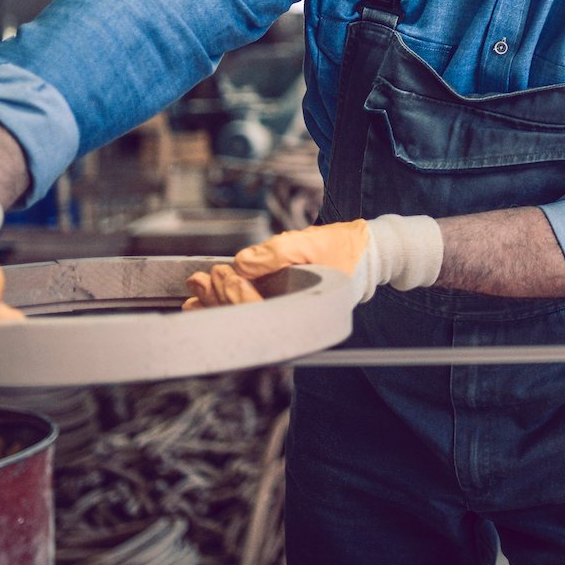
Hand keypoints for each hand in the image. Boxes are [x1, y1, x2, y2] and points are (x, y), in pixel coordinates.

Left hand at [183, 220, 371, 309]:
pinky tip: (209, 300)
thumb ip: (277, 253)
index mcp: (303, 310)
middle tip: (199, 282)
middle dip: (218, 301)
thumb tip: (241, 264)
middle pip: (246, 320)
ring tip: (196, 292)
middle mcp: (295, 322)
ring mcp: (290, 317)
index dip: (233, 295)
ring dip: (219, 305)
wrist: (369, 252)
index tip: (220, 273)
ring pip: (247, 319)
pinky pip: (252, 311)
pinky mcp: (286, 308)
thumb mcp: (313, 242)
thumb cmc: (346, 249)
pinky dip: (229, 304)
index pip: (257, 312)